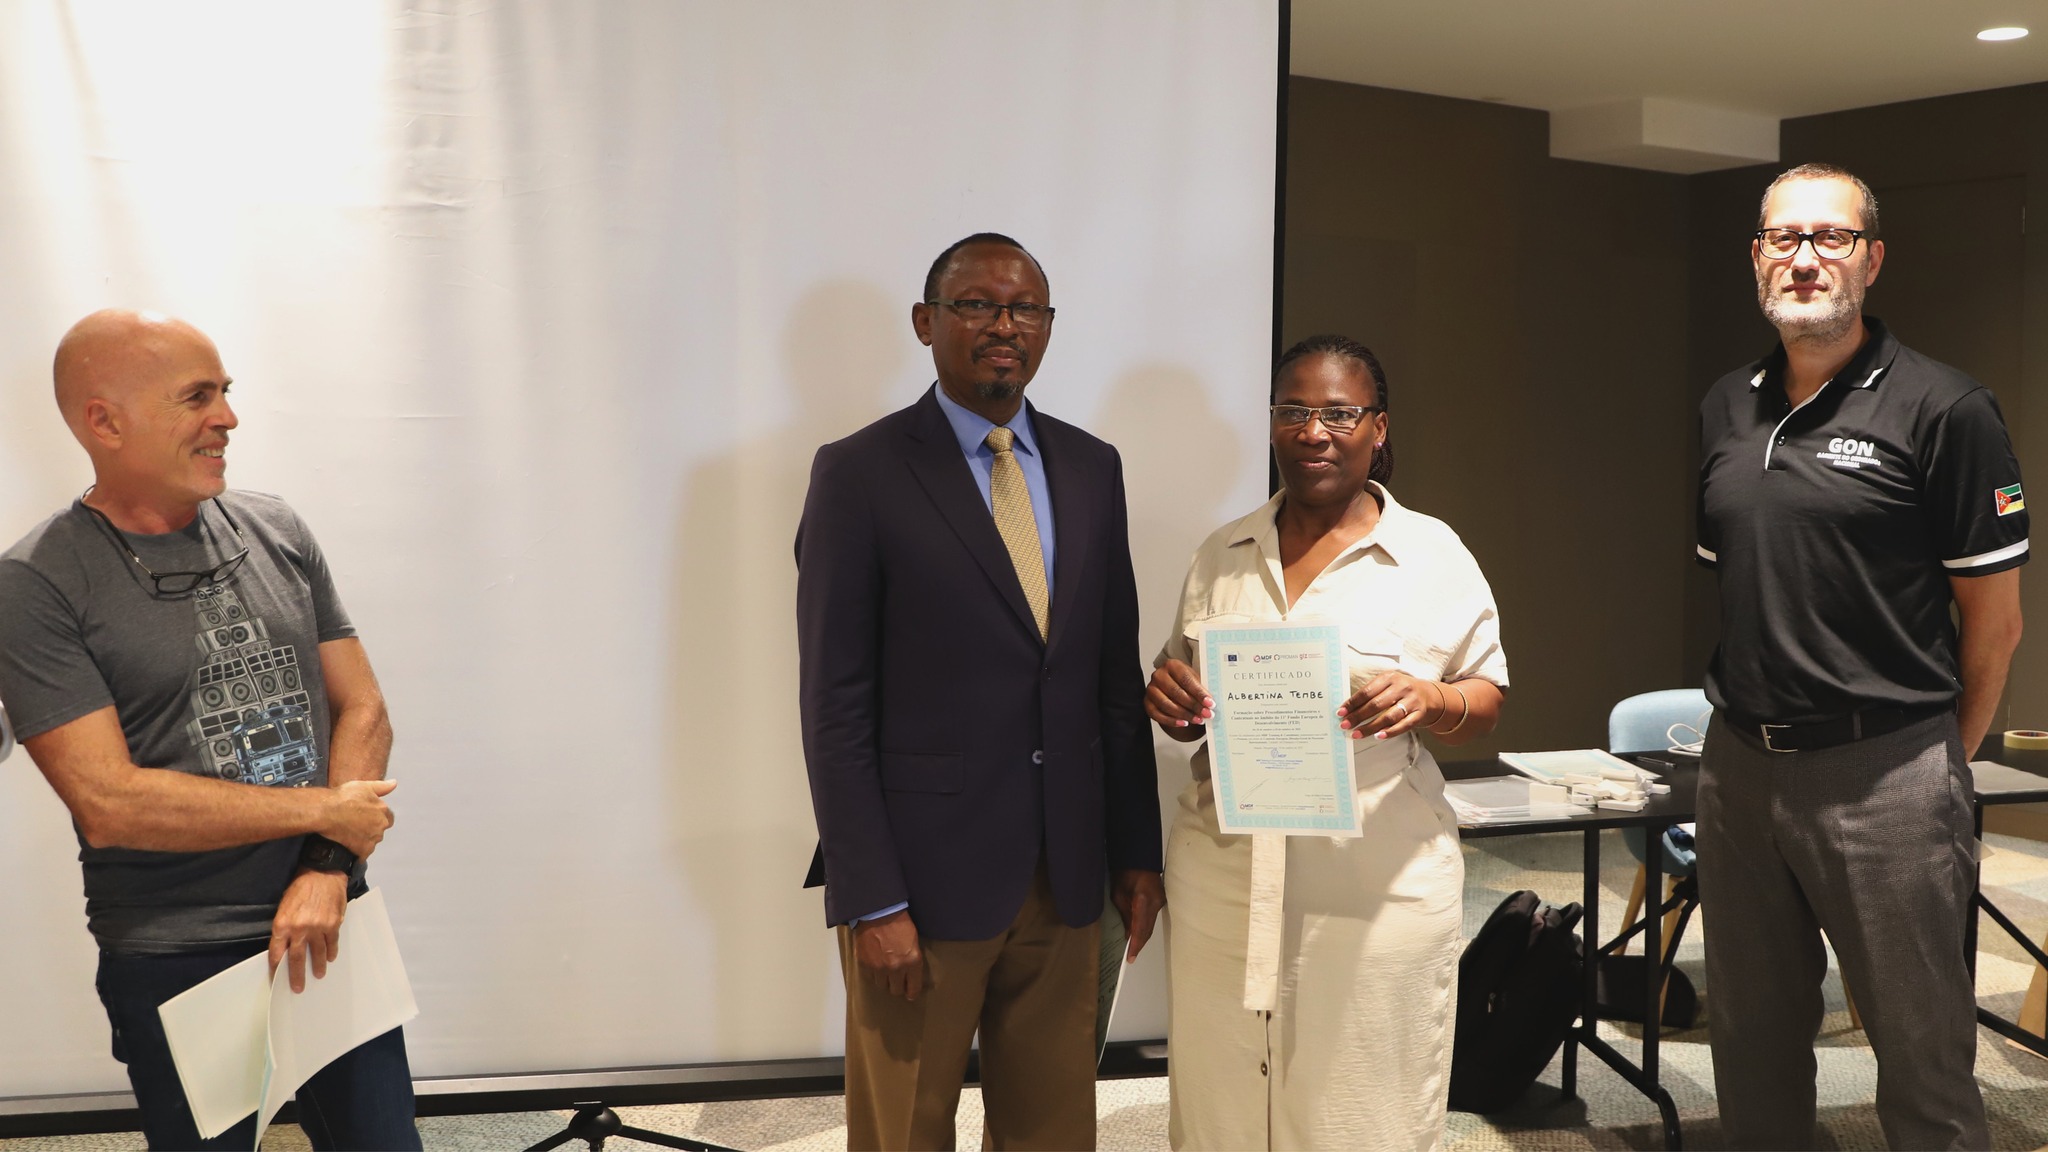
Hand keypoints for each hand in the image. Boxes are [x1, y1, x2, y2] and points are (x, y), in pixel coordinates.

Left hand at [269, 869, 347, 993]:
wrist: (322, 871)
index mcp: (282, 924)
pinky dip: (331, 951)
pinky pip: (332, 942)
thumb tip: (286, 945)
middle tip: (298, 988)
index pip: (277, 953)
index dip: (277, 967)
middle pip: (297, 958)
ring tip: (318, 974)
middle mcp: (299, 929)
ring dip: (318, 965)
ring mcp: (318, 927)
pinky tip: (331, 957)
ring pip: (317, 953)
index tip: (277, 978)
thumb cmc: (300, 886)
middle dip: (297, 975)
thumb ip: (284, 927)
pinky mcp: (333, 923)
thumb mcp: (284, 906)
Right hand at [322, 779, 396, 857]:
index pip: (388, 817)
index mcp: (382, 810)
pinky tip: (349, 847)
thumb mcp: (364, 786)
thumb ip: (381, 787)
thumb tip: (394, 784)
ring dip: (364, 840)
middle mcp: (380, 825)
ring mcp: (372, 838)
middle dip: (371, 828)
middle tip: (356, 825)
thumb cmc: (342, 798)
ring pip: (372, 842)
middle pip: (380, 830)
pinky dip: (358, 853)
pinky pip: (363, 855)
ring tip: (350, 834)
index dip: (377, 817)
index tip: (367, 817)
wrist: (325, 811)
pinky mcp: (363, 849)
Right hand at [853, 909, 924, 1000]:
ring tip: (885, 969)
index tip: (910, 994)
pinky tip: (875, 962)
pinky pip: (870, 977)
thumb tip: (910, 977)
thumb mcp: (914, 941)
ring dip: (884, 979)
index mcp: (912, 962)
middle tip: (897, 979)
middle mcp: (896, 968)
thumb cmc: (900, 923)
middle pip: (896, 991)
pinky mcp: (865, 964)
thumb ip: (913, 960)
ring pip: (882, 985)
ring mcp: (879, 968)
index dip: (912, 993)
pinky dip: (873, 973)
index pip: (913, 989)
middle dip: (897, 986)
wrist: (878, 911)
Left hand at [1112, 869, 1165, 960]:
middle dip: (1139, 943)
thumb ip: (1125, 915)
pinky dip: (1145, 926)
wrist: (1137, 856)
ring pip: (1151, 924)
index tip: (1130, 957)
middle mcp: (1155, 902)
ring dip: (1142, 936)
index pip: (1140, 927)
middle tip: (1131, 956)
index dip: (1135, 944)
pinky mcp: (1160, 899)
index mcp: (1143, 899)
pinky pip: (1152, 917)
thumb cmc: (1124, 872)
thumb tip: (1129, 933)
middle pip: (1148, 929)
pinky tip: (1138, 933)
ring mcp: (1160, 900)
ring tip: (1133, 948)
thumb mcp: (1118, 894)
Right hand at [1145, 659, 1212, 729]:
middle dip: (1193, 705)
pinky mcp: (1147, 703)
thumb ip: (1201, 690)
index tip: (1210, 703)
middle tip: (1206, 714)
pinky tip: (1184, 723)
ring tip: (1198, 720)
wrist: (1174, 690)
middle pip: (1176, 692)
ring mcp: (1151, 689)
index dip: (1198, 693)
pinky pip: (1157, 714)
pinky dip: (1171, 721)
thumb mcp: (1195, 681)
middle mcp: (1159, 675)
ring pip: (1166, 704)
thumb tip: (1210, 704)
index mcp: (1172, 665)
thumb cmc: (1186, 684)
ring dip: (1184, 714)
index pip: (1186, 679)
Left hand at [1338, 672, 1442, 740]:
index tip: (1341, 712)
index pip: (1367, 691)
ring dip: (1370, 727)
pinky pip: (1403, 725)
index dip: (1352, 703)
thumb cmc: (1401, 691)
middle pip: (1376, 704)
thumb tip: (1349, 709)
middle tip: (1345, 725)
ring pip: (1388, 716)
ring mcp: (1412, 701)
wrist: (1429, 695)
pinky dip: (1390, 732)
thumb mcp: (1388, 685)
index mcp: (1390, 678)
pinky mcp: (1419, 714)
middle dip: (1358, 716)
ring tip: (1357, 734)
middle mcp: (1401, 687)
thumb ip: (1371, 694)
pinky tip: (1378, 736)